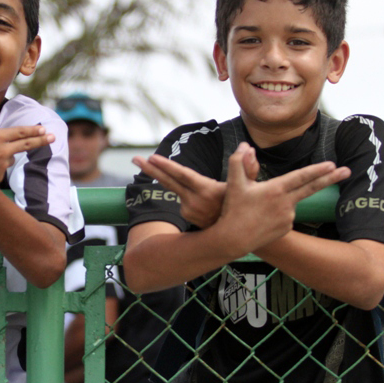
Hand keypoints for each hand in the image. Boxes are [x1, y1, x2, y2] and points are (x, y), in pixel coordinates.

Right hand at [0, 82, 55, 188]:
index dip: (33, 130)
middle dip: (41, 141)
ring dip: (6, 154)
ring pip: (9, 158)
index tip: (44, 129)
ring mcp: (1, 166)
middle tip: (53, 137)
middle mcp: (3, 151)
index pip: (20, 132)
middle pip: (26, 145)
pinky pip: (0, 170)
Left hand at [132, 147, 259, 227]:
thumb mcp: (249, 186)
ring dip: (167, 178)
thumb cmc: (245, 206)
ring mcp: (188, 210)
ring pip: (176, 188)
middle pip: (168, 182)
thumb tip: (245, 146)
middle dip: (150, 169)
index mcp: (207, 191)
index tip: (151, 158)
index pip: (182, 176)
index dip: (166, 166)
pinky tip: (203, 200)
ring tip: (181, 179)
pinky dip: (188, 192)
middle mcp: (194, 201)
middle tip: (134, 158)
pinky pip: (184, 197)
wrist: (238, 235)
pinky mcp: (186, 215)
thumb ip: (247, 166)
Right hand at [214, 143, 349, 256]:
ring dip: (281, 201)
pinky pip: (285, 216)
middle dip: (331, 178)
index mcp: (276, 189)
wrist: (233, 239)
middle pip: (312, 188)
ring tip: (256, 210)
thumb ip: (239, 161)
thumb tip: (245, 146)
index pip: (302, 177)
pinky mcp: (286, 229)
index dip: (318, 170)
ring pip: (290, 202)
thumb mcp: (233, 183)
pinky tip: (261, 218)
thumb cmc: (233, 210)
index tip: (333, 164)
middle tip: (348, 171)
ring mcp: (288, 217)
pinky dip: (277, 213)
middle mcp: (286, 203)